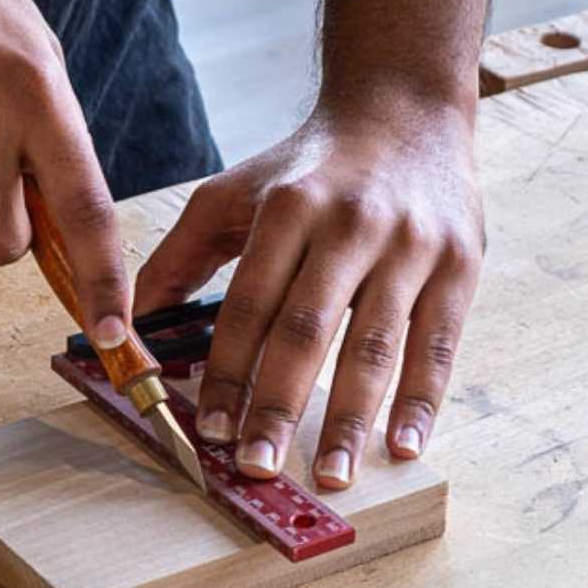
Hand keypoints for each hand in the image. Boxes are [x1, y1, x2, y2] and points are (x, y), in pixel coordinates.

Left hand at [134, 100, 484, 488]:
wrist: (405, 112)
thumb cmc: (310, 167)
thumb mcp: (233, 194)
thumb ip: (180, 259)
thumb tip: (127, 327)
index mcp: (288, 207)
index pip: (250, 305)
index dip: (229, 372)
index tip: (212, 431)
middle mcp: (351, 224)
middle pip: (308, 330)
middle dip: (278, 405)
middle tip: (258, 468)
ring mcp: (411, 245)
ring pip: (375, 345)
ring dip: (350, 419)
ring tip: (330, 475)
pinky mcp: (460, 263)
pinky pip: (437, 344)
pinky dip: (422, 400)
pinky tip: (403, 445)